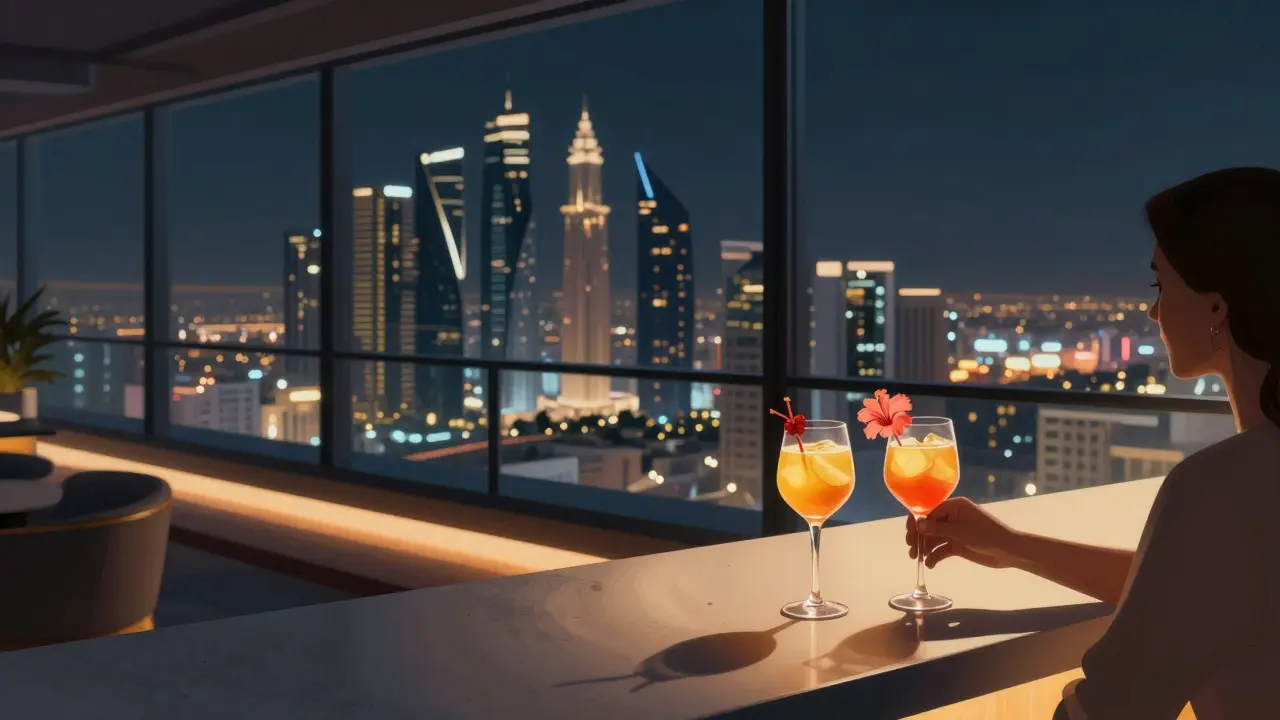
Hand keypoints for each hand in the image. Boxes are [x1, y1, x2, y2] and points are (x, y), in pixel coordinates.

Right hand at [905, 497, 1020, 569]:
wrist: (1009, 551)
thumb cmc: (987, 535)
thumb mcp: (961, 532)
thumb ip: (938, 529)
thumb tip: (917, 525)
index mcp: (954, 507)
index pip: (929, 511)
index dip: (917, 522)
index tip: (909, 534)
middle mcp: (952, 517)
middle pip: (929, 525)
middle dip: (919, 537)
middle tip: (911, 549)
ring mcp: (954, 532)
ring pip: (933, 539)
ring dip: (925, 548)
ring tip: (918, 559)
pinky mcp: (957, 545)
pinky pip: (941, 549)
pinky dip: (935, 556)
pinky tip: (930, 564)